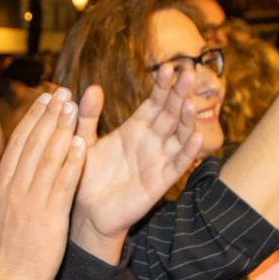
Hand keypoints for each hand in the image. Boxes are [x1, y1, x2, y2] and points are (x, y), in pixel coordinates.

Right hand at [0, 89, 86, 279]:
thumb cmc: (2, 254)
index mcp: (0, 186)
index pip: (17, 144)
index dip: (32, 118)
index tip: (44, 98)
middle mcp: (13, 188)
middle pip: (32, 143)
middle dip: (48, 114)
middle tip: (62, 91)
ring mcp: (30, 201)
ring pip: (47, 156)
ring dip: (61, 128)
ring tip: (73, 107)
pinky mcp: (48, 216)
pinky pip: (62, 183)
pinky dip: (72, 161)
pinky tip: (82, 143)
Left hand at [71, 66, 203, 261]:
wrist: (87, 212)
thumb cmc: (86, 175)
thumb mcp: (82, 141)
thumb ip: (87, 116)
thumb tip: (90, 88)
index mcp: (135, 128)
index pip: (154, 102)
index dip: (162, 85)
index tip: (168, 67)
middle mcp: (151, 141)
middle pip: (170, 113)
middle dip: (178, 94)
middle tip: (187, 72)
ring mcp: (158, 160)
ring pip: (179, 136)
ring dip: (187, 120)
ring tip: (190, 102)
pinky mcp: (160, 182)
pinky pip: (178, 164)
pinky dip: (188, 151)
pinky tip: (197, 137)